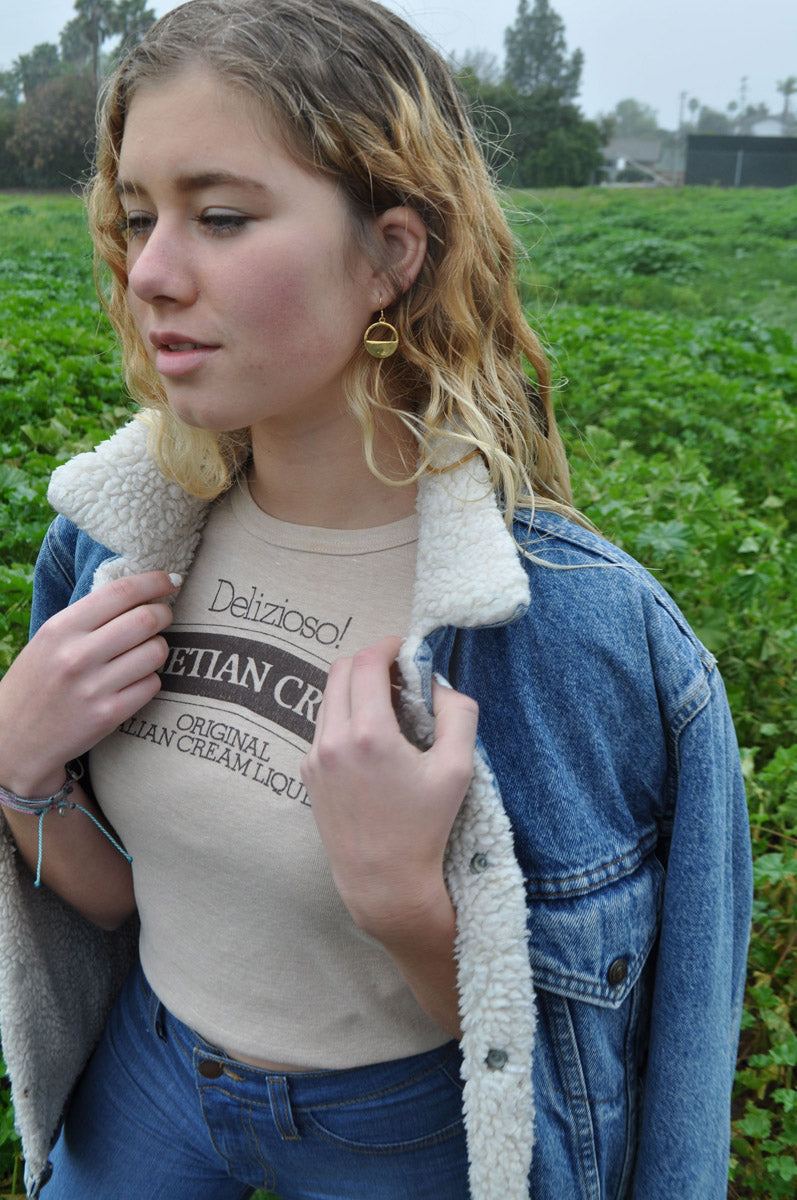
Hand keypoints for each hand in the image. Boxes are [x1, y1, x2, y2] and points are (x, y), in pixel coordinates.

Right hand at [0, 571, 179, 798]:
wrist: (15, 739)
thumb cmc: (37, 682)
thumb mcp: (49, 640)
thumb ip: (88, 618)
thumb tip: (140, 593)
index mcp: (60, 629)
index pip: (120, 592)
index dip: (154, 581)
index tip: (171, 579)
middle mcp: (77, 655)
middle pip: (146, 619)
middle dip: (164, 614)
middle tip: (164, 616)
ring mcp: (94, 687)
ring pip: (156, 652)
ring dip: (160, 648)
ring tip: (146, 652)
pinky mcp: (109, 714)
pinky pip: (153, 684)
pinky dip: (150, 679)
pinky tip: (134, 681)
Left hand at [300, 636, 477, 934]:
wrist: (383, 881)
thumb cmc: (425, 828)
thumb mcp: (458, 769)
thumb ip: (458, 713)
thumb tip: (438, 683)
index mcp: (369, 734)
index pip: (367, 662)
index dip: (388, 646)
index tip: (407, 651)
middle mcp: (333, 740)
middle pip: (340, 669)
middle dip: (371, 663)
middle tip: (400, 676)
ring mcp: (315, 757)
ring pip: (328, 696)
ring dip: (356, 689)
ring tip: (389, 709)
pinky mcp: (308, 772)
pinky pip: (324, 725)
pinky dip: (346, 716)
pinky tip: (373, 739)